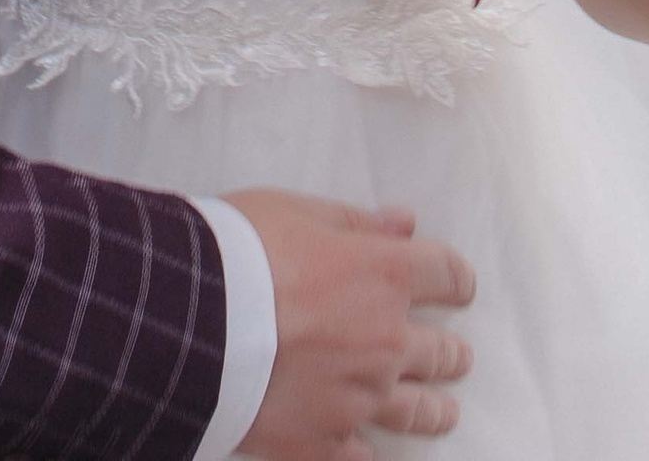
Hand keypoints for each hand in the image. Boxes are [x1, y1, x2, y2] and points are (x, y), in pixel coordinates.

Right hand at [230, 190, 474, 459]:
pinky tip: (372, 451)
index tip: (457, 286)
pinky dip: (370, 453)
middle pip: (440, 351)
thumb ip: (356, 222)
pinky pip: (363, 458)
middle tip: (454, 355)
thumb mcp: (296, 211)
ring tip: (443, 411)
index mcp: (384, 276)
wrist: (191, 319)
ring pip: (416, 412)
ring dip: (434, 409)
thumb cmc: (238, 252)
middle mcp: (386, 342)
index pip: (447, 276)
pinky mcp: (323, 442)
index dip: (456, 280)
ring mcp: (359, 399)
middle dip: (449, 351)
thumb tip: (404, 224)